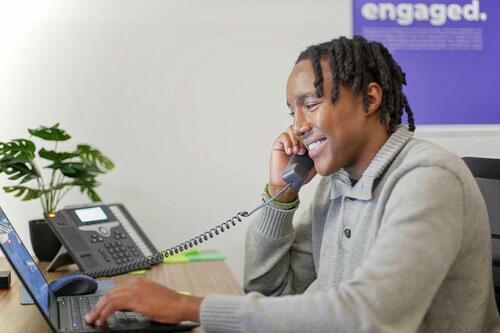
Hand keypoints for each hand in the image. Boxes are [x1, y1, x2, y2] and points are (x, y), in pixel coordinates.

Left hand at [85, 277, 202, 326]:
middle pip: (110, 293)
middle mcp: (135, 283)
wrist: (181, 305)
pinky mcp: (136, 300)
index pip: (116, 290)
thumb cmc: (170, 304)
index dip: (104, 301)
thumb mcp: (150, 299)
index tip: (98, 310)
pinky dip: (105, 313)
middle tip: (90, 316)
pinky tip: (102, 320)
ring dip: (98, 310)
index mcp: (139, 281)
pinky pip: (114, 306)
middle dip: (97, 306)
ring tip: (93, 320)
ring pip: (109, 299)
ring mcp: (135, 290)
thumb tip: (123, 307)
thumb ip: (136, 300)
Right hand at [269, 125, 316, 201]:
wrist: (288, 183)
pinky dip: (287, 142)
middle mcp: (296, 141)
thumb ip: (319, 155)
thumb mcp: (314, 164)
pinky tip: (289, 152)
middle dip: (302, 138)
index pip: (309, 130)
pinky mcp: (278, 144)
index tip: (313, 138)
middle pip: (300, 128)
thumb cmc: (300, 175)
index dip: (311, 131)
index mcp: (305, 144)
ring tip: (296, 152)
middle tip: (303, 151)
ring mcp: (287, 142)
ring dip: (295, 140)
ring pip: (291, 130)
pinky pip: (283, 136)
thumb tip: (326, 146)